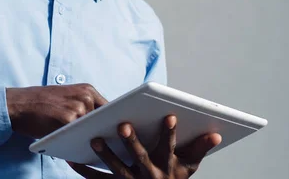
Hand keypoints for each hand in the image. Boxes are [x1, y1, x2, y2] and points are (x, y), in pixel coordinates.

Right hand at [6, 83, 106, 138]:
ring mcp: (78, 108)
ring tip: (93, 145)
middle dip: (106, 130)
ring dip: (93, 138)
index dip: (115, 119)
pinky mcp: (67, 120)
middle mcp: (86, 97)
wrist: (19, 104)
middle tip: (110, 141)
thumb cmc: (43, 102)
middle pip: (106, 119)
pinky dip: (80, 143)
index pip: (111, 107)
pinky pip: (79, 136)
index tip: (120, 129)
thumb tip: (105, 123)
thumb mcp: (68, 96)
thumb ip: (86, 105)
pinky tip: (78, 147)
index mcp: (88, 90)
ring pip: (94, 130)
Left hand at [68, 115, 221, 177]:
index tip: (169, 115)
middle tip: (122, 124)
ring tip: (94, 139)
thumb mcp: (189, 167)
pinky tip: (71, 157)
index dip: (170, 132)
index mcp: (166, 167)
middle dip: (131, 141)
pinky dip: (83, 169)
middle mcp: (147, 176)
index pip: (169, 147)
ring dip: (105, 154)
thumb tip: (217, 133)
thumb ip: (200, 148)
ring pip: (115, 168)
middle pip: (139, 157)